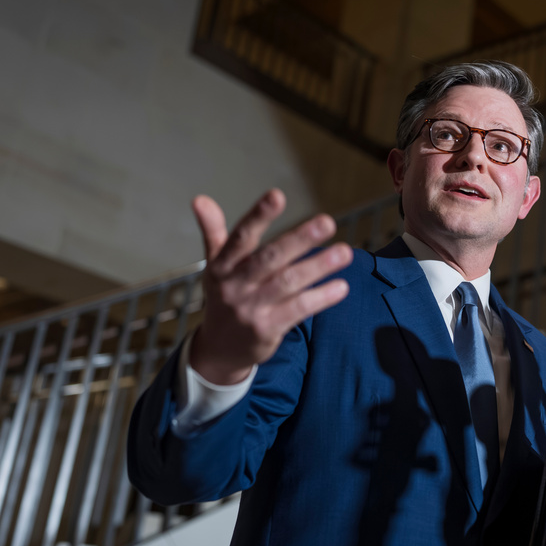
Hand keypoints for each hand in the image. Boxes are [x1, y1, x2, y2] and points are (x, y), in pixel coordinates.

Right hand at [189, 189, 352, 383]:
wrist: (220, 350)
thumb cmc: (224, 298)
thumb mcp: (215, 265)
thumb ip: (213, 231)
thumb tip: (200, 199)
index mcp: (223, 265)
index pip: (241, 237)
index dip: (258, 216)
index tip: (277, 195)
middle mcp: (235, 285)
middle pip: (270, 258)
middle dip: (299, 239)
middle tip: (327, 222)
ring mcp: (251, 308)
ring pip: (288, 283)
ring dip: (318, 266)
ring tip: (345, 253)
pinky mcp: (267, 330)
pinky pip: (298, 310)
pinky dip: (321, 298)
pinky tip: (341, 287)